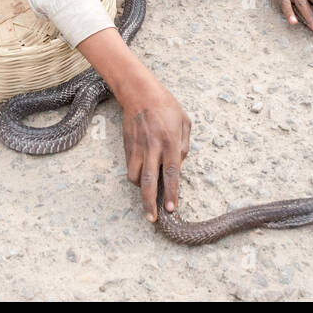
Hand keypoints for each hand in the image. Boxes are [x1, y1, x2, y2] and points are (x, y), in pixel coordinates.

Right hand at [118, 77, 191, 221]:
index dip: (172, 192)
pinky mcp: (127, 146)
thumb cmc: (166, 105)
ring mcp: (138, 147)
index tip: (171, 209)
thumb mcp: (185, 121)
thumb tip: (179, 164)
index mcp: (170, 141)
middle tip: (152, 219)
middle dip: (150, 203)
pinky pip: (130, 168)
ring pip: (135, 177)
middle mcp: (153, 147)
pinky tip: (142, 179)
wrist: (139, 92)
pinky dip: (135, 177)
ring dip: (142, 189)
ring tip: (149, 195)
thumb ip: (185, 145)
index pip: (172, 173)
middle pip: (150, 181)